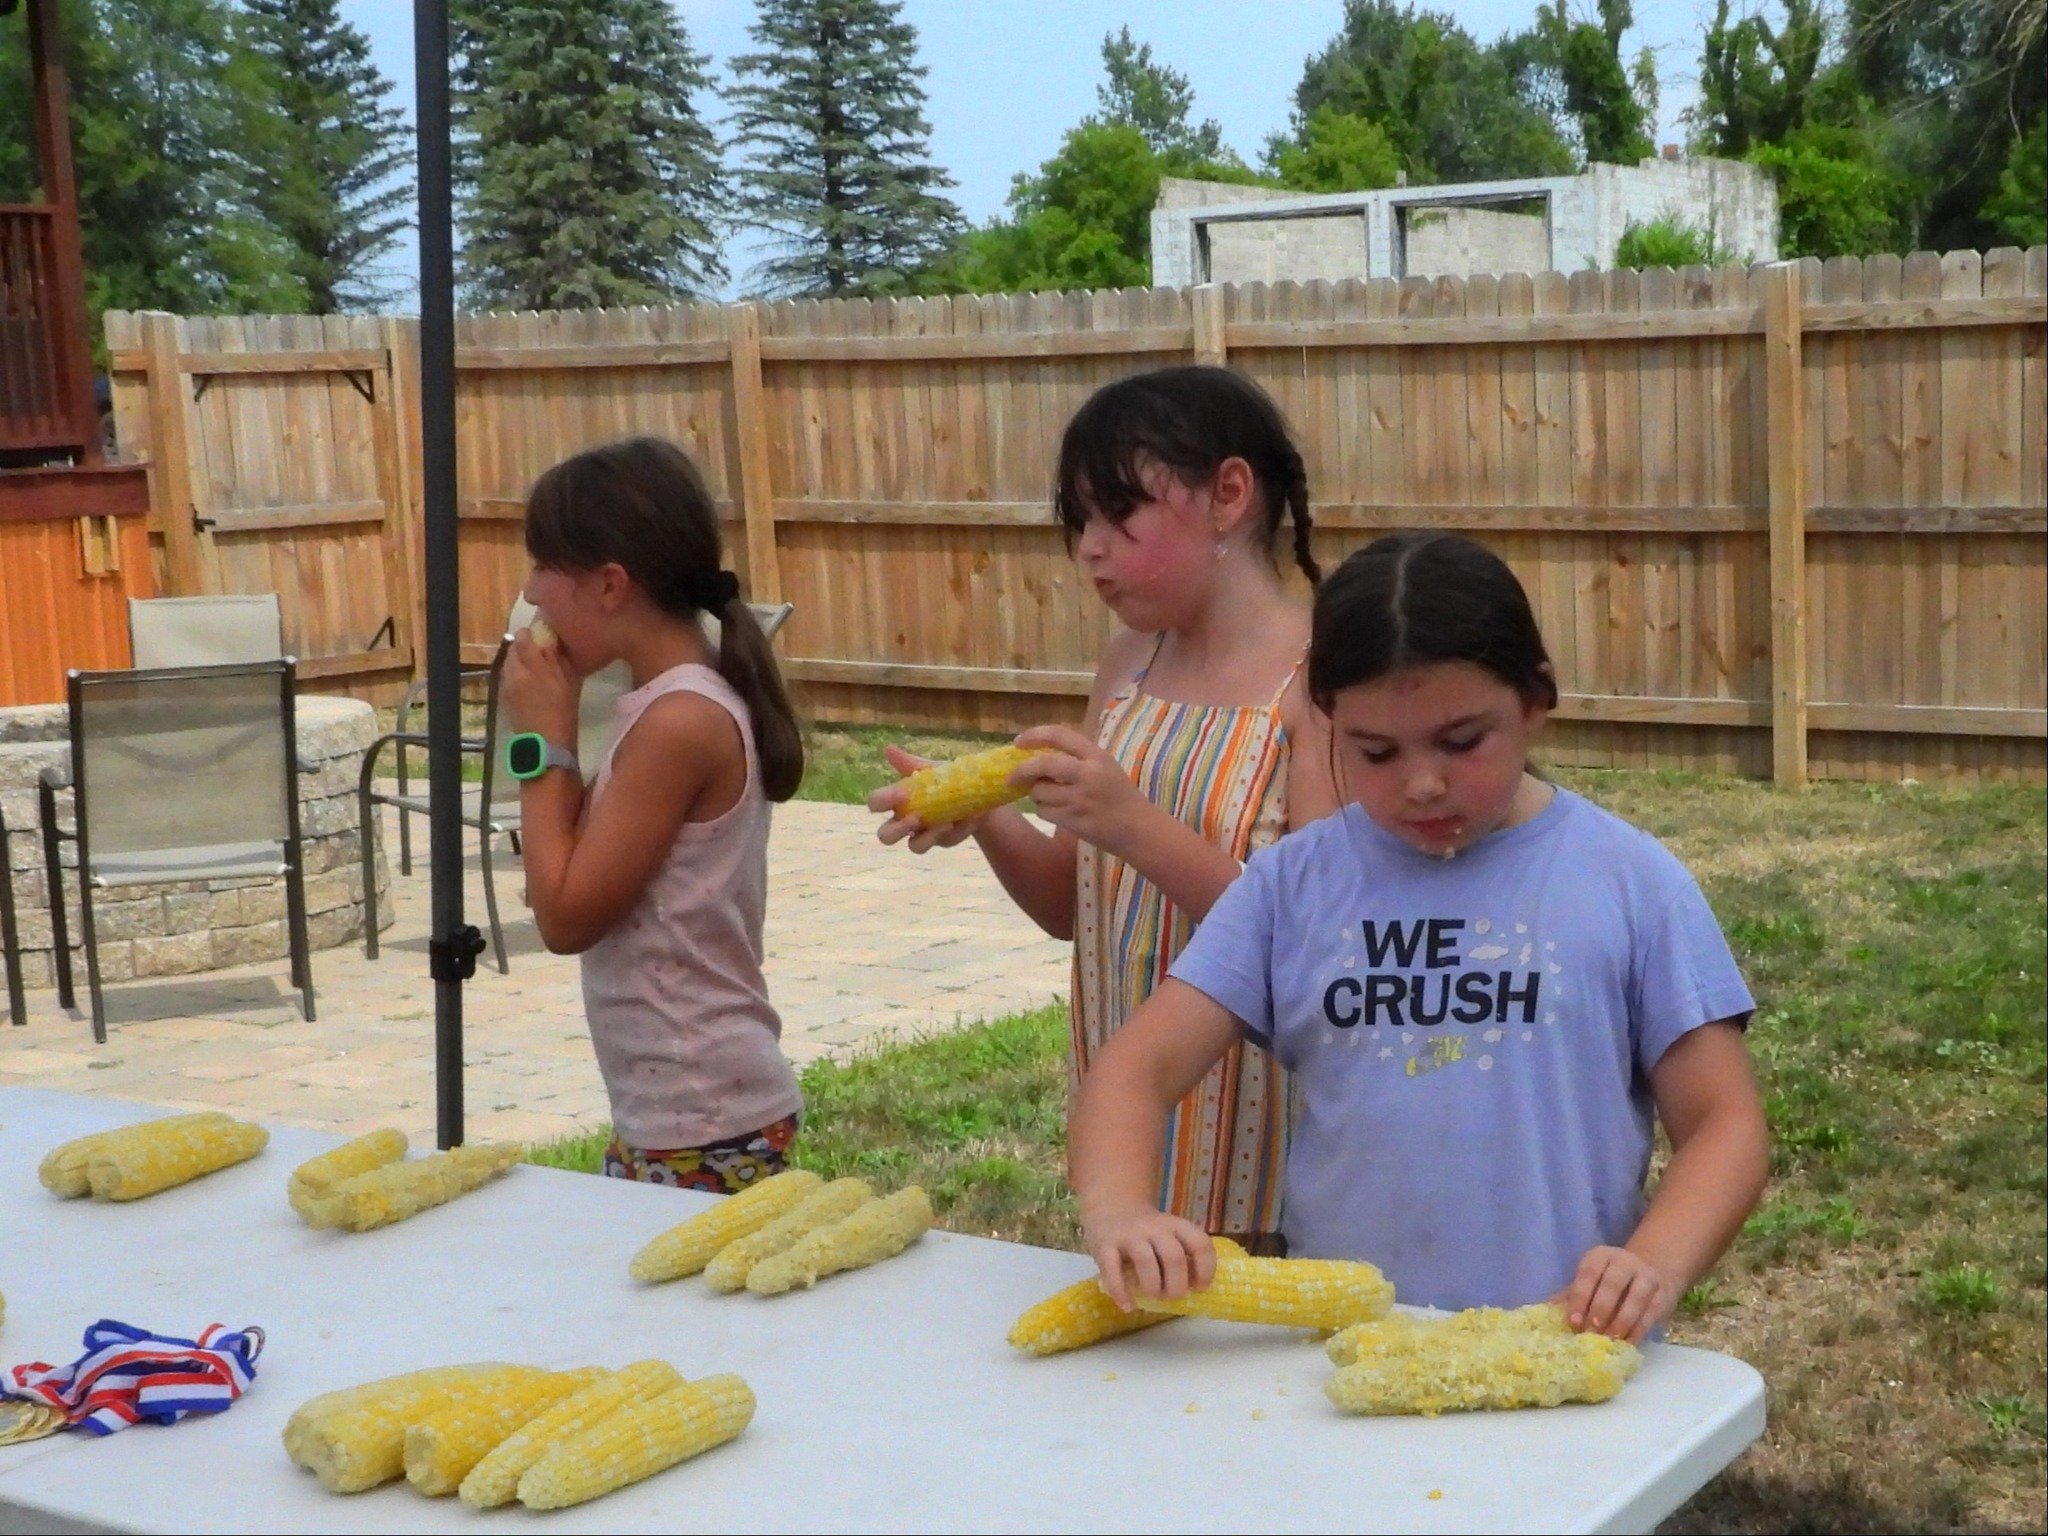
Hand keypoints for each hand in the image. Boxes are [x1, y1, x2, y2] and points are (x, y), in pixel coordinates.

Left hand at [501, 625, 579, 745]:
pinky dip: (515, 676)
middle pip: (512, 650)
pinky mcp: (503, 697)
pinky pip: (507, 678)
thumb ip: (558, 659)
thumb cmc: (564, 712)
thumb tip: (550, 641)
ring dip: (517, 662)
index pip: (524, 639)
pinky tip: (527, 685)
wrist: (546, 742)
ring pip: (508, 664)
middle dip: (522, 648)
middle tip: (536, 652)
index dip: (530, 634)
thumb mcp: (569, 682)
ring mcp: (506, 685)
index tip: (539, 635)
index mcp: (534, 666)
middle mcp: (515, 672)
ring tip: (532, 669)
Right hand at [866, 745, 986, 852]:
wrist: (977, 790)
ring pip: (915, 847)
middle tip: (915, 818)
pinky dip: (958, 830)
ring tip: (946, 823)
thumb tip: (888, 749)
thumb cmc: (943, 779)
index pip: (876, 803)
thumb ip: (909, 763)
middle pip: (886, 835)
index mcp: (898, 801)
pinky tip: (968, 818)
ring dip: (928, 837)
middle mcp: (906, 821)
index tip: (903, 792)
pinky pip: (947, 841)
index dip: (882, 801)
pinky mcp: (945, 840)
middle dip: (896, 831)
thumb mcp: (929, 769)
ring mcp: (926, 833)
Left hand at [1011, 725, 1144, 852]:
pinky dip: (1044, 811)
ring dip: (1037, 795)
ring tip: (1049, 797)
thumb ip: (1077, 758)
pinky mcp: (1075, 820)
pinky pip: (1044, 811)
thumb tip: (1036, 755)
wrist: (1139, 828)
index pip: (1059, 735)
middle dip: (1022, 770)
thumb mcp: (1104, 767)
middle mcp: (1088, 774)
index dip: (1035, 735)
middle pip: (1043, 764)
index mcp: (1096, 756)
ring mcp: (1081, 798)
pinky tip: (1057, 811)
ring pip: (1040, 792)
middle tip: (1012, 777)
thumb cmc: (1119, 795)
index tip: (1018, 742)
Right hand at [1083, 1206, 1216, 1312]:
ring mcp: (1129, 1235)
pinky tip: (1127, 1306)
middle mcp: (1154, 1227)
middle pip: (1174, 1257)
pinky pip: (1112, 1270)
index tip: (1200, 1287)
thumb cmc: (1147, 1232)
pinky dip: (1120, 1292)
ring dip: (1153, 1287)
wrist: (1110, 1207)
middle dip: (1177, 1285)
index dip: (1205, 1269)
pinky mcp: (1104, 1245)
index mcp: (1175, 1225)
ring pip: (1146, 1260)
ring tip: (1153, 1296)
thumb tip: (1193, 1289)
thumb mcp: (1168, 1234)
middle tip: (1172, 1296)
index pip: (1199, 1243)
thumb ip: (1182, 1255)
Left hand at [1555, 1246, 1678, 1343]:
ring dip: (1622, 1321)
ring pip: (1636, 1298)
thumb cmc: (1609, 1281)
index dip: (1580, 1298)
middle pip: (1612, 1284)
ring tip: (1610, 1340)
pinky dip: (1639, 1329)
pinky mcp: (1663, 1294)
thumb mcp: (1590, 1281)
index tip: (1573, 1322)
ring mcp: (1646, 1276)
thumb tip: (1544, 1312)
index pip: (1588, 1274)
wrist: (1650, 1270)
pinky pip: (1651, 1312)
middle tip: (1591, 1333)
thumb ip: (1570, 1296)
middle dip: (1600, 1310)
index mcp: (1600, 1257)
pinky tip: (1628, 1343)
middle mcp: (1624, 1262)